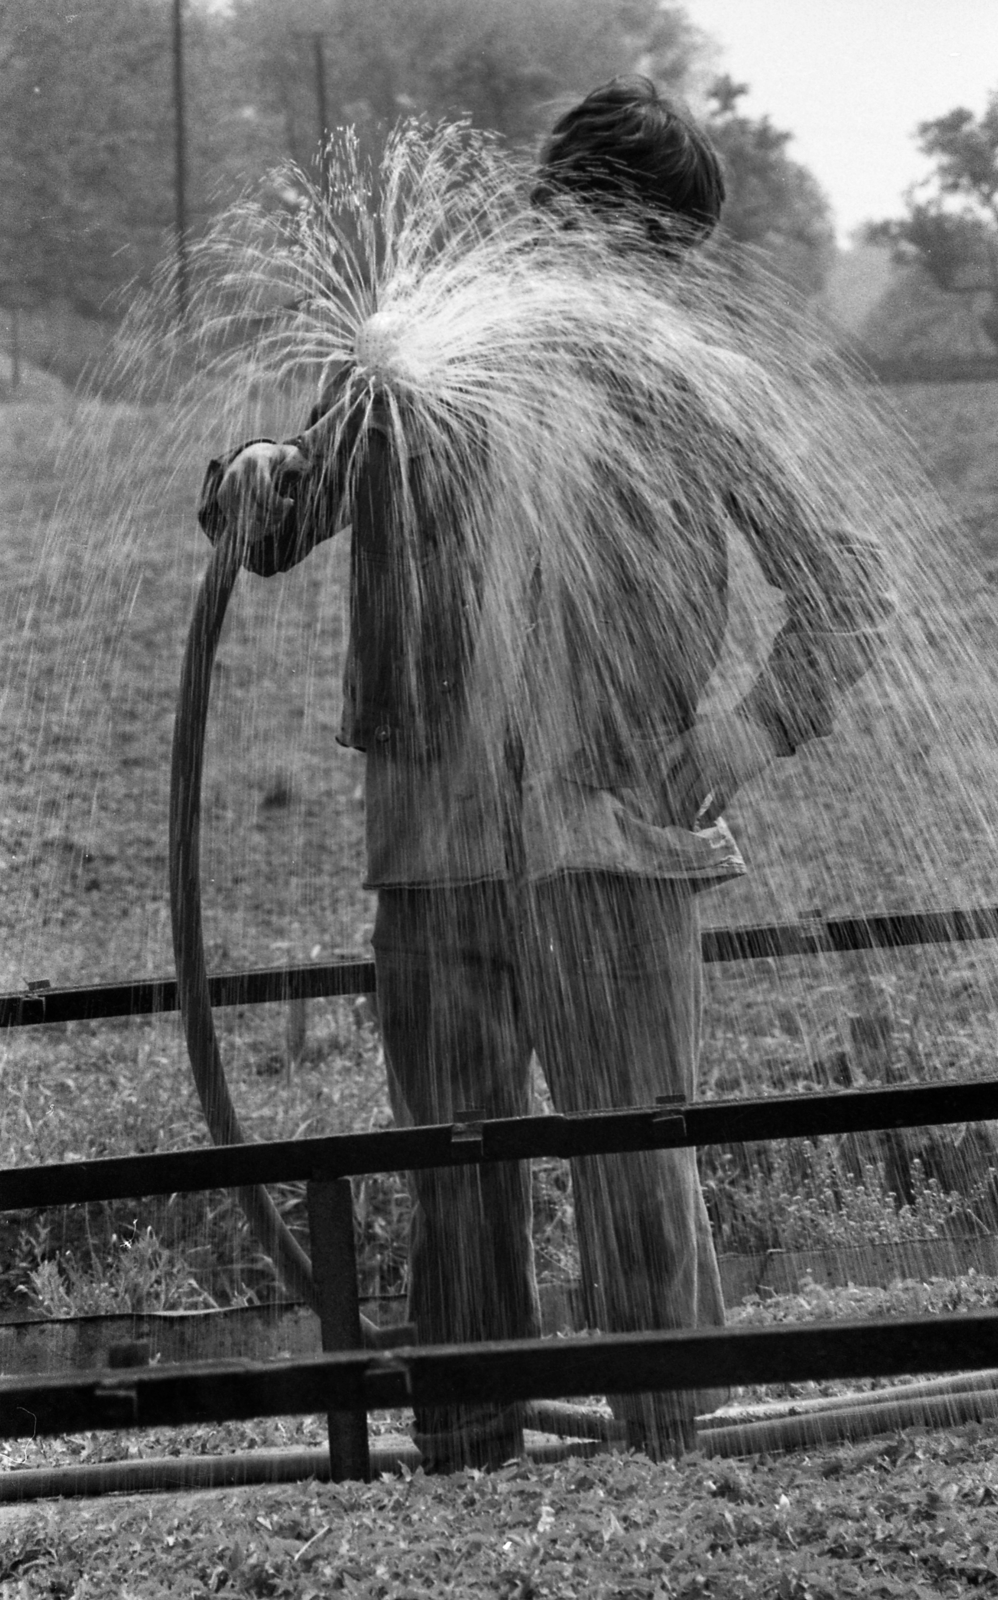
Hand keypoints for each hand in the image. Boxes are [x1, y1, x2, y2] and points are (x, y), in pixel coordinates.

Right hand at [215, 441, 306, 547]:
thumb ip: (301, 461)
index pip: (264, 492)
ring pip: (246, 520)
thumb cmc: (277, 459)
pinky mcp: (222, 498)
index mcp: (255, 462)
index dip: (279, 505)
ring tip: (277, 516)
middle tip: (285, 511)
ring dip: (265, 525)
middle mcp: (237, 474)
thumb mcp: (292, 455)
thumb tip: (309, 465)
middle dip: (275, 517)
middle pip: (255, 510)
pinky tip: (266, 520)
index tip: (291, 502)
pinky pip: (237, 523)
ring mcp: (226, 486)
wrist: (250, 454)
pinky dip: (254, 528)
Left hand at [661, 711, 777, 827]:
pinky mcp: (736, 776)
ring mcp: (719, 764)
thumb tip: (663, 771)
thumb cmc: (728, 729)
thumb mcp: (702, 728)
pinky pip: (720, 801)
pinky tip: (706, 821)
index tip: (649, 795)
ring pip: (696, 797)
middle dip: (668, 807)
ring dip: (687, 814)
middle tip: (662, 821)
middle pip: (677, 785)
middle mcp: (701, 751)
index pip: (662, 761)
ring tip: (683, 824)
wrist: (763, 724)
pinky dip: (712, 813)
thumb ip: (685, 745)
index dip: (651, 780)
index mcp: (689, 738)